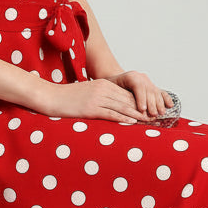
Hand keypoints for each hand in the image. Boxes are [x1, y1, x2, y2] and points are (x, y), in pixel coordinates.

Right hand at [40, 72, 173, 123]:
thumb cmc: (67, 98)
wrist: (50, 97)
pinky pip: (111, 114)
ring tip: (150, 121)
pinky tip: (133, 123)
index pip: (127, 94)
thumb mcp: (87, 93)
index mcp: (103, 85)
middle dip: (143, 109)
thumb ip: (101, 98)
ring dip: (138, 115)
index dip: (140, 103)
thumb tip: (114, 108)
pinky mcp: (91, 108)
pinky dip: (124, 118)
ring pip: (123, 107)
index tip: (151, 110)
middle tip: (156, 117)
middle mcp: (103, 89)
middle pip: (128, 100)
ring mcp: (97, 98)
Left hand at [104, 70, 174, 120]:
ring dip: (159, 103)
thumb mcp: (109, 88)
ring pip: (156, 92)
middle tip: (153, 115)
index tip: (142, 109)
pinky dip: (166, 98)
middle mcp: (141, 77)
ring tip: (161, 113)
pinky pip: (161, 92)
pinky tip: (170, 105)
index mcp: (131, 76)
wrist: (115, 78)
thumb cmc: (110, 85)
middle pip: (149, 90)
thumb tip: (117, 107)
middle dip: (152, 104)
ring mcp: (148, 81)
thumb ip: (114, 95)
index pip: (138, 86)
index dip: (141, 98)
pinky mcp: (152, 86)